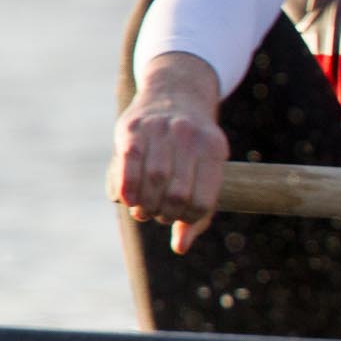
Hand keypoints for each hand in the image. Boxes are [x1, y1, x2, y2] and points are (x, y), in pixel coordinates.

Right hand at [109, 53, 228, 252]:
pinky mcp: (133, 128)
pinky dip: (126, 188)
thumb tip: (181, 247)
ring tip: (143, 208)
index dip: (187, 219)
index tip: (179, 216)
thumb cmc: (192, 144)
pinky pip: (128, 164)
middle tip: (158, 213)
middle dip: (163, 214)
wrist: (174, 93)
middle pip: (175, 195)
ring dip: (143, 206)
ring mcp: (160, 129)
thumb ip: (197, 211)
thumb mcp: (206, 169)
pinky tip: (127, 198)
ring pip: (152, 182)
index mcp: (214, 149)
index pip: (202, 202)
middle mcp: (189, 136)